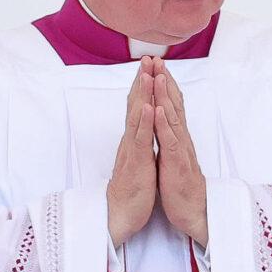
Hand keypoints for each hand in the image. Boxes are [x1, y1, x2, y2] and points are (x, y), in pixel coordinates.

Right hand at [106, 62, 157, 246]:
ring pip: (136, 116)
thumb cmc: (133, 189)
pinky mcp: (136, 162)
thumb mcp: (139, 160)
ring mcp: (132, 149)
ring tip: (146, 73)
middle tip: (147, 57)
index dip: (144, 86)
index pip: (139, 107)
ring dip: (142, 94)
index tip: (150, 66)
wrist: (121, 214)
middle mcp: (131, 140)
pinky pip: (140, 139)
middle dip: (142, 81)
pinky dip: (143, 121)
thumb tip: (142, 128)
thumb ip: (140, 143)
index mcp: (135, 139)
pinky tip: (146, 106)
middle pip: (135, 105)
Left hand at [150, 59, 208, 246]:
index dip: (164, 85)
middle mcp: (181, 139)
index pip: (172, 106)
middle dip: (164, 81)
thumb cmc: (182, 187)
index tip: (156, 65)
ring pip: (172, 118)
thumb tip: (167, 124)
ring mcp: (180, 150)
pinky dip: (163, 124)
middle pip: (173, 105)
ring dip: (164, 96)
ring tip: (157, 75)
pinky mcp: (177, 164)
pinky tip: (158, 110)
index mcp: (178, 138)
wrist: (195, 212)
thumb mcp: (174, 158)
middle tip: (157, 59)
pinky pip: (169, 141)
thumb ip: (172, 140)